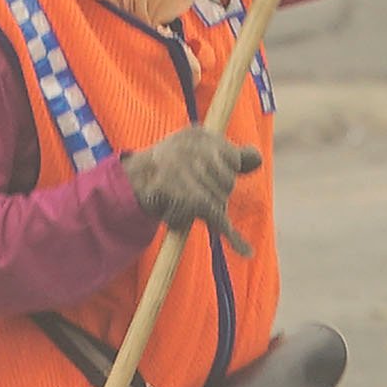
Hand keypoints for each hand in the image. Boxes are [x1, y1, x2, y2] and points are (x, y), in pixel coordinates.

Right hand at [124, 126, 260, 255]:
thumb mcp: (196, 151)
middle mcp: (197, 149)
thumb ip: (229, 155)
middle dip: (214, 192)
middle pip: (228, 182)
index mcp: (200, 135)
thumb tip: (257, 160)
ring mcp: (193, 173)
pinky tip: (246, 251)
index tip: (203, 174)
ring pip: (221, 201)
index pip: (233, 158)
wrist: (129, 184)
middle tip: (185, 190)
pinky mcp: (192, 199)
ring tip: (179, 201)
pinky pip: (219, 221)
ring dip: (205, 209)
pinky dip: (234, 238)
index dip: (222, 171)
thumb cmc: (166, 168)